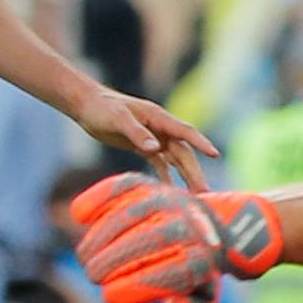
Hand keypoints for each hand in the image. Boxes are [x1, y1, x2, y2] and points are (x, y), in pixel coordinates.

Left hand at [69, 87, 217, 191]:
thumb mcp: (119, 119)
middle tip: (204, 193)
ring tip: (195, 196)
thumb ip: (137, 133)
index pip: (185, 132)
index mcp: (158, 118)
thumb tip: (155, 148)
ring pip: (174, 159)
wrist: (87, 106)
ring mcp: (153, 138)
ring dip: (185, 176)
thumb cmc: (102, 108)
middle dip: (194, 172)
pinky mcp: (142, 146)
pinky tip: (171, 191)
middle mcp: (160, 128)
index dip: (200, 143)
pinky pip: (159, 163)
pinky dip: (166, 176)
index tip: (215, 154)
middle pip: (183, 152)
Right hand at [71, 174, 282, 302]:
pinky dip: (97, 198)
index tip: (111, 298)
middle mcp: (188, 225)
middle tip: (94, 276)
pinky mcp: (149, 186)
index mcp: (202, 258)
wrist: (215, 226)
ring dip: (99, 238)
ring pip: (129, 215)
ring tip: (86, 257)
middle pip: (147, 241)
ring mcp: (167, 201)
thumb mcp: (199, 298)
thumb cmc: (195, 269)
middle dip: (112, 261)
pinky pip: (120, 187)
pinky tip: (79, 215)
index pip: (169, 273)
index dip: (133, 287)